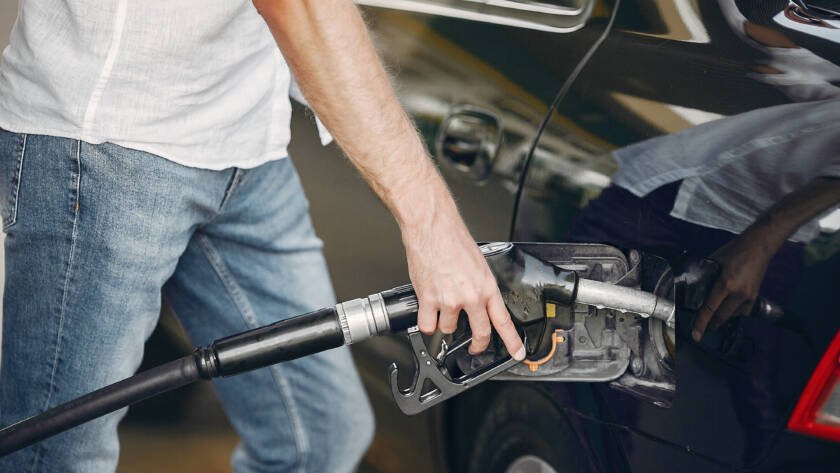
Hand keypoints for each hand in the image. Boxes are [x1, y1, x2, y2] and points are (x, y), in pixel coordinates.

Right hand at [402, 206, 525, 360]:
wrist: (432, 228)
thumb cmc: (453, 240)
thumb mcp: (479, 264)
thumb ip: (480, 286)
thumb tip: (478, 301)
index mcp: (487, 287)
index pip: (503, 321)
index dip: (512, 341)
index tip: (517, 353)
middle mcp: (471, 296)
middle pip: (480, 333)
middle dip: (478, 346)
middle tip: (475, 348)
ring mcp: (450, 300)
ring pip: (449, 329)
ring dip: (445, 324)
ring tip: (442, 308)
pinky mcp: (429, 300)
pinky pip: (427, 325)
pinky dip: (427, 322)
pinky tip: (428, 313)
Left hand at [691, 237, 772, 341]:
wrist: (758, 246)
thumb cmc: (734, 251)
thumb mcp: (714, 262)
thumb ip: (705, 276)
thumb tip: (695, 287)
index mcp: (726, 284)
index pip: (710, 309)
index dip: (701, 324)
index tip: (696, 335)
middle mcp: (739, 294)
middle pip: (721, 317)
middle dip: (710, 324)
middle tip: (701, 328)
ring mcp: (749, 297)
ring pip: (732, 316)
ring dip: (721, 318)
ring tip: (712, 317)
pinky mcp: (755, 297)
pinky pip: (742, 312)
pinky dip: (733, 312)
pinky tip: (727, 308)